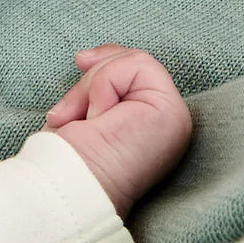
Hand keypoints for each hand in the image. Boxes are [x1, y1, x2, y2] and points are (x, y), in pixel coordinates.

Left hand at [44, 45, 191, 218]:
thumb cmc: (69, 157)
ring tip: (82, 119)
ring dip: (94, 85)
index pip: (138, 69)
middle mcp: (168, 120)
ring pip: (135, 61)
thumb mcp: (82, 108)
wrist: (70, 186)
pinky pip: (138, 66)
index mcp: (150, 122)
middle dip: (93, 76)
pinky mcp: (171, 113)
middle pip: (135, 61)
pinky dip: (104, 86)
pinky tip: (97, 117)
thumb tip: (85, 55)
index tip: (81, 60)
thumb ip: (95, 82)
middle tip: (68, 112)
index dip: (108, 59)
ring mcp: (175, 117)